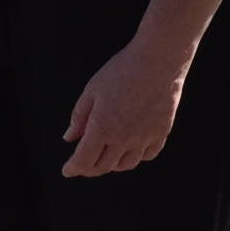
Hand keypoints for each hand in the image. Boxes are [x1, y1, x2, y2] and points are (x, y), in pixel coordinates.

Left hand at [60, 33, 190, 176]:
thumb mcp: (92, 90)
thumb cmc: (122, 71)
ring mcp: (144, 137)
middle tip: (83, 165)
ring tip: (107, 158)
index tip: (68, 170)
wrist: (158, 60)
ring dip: (112, 166)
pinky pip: (148, 155)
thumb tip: (69, 138)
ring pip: (126, 165)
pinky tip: (131, 150)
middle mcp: (123, 138)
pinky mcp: (161, 131)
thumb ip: (79, 117)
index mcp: (102, 128)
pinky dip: (137, 157)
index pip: (83, 160)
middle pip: (103, 166)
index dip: (73, 168)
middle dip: (89, 169)